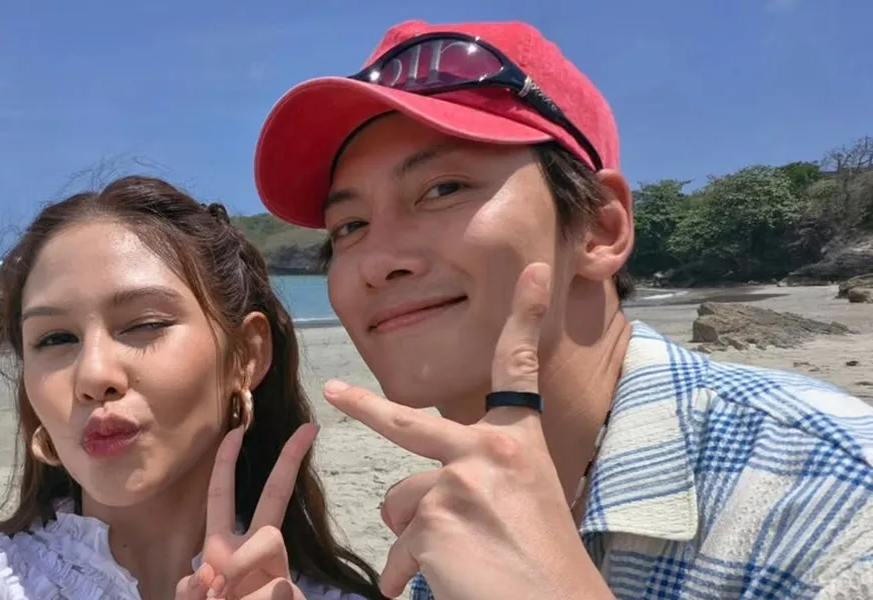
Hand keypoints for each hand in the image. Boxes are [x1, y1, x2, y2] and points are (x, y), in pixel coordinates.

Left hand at [174, 423, 318, 599]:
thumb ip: (191, 588)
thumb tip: (215, 574)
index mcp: (222, 548)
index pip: (223, 497)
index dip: (227, 462)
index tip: (238, 429)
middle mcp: (254, 554)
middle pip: (273, 499)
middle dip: (288, 461)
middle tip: (307, 427)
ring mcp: (278, 573)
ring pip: (268, 542)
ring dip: (243, 571)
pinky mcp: (292, 593)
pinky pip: (276, 586)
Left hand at [323, 263, 612, 599]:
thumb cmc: (544, 568)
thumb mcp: (526, 504)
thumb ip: (480, 482)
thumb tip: (413, 504)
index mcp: (518, 442)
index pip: (517, 368)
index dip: (524, 317)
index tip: (530, 274)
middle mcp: (488, 450)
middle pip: (406, 421)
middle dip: (363, 406)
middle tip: (333, 390)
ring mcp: (457, 481)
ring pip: (399, 503)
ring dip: (414, 539)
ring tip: (456, 563)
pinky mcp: (433, 518)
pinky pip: (399, 547)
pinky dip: (410, 574)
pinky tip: (442, 585)